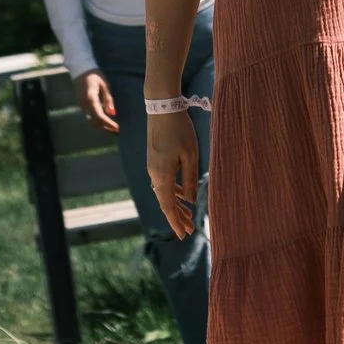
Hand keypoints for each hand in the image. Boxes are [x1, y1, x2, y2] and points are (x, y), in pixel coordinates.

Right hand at [76, 69, 118, 133]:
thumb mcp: (105, 85)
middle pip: (94, 121)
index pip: (99, 116)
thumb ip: (108, 99)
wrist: (80, 69)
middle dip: (106, 128)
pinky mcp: (81, 105)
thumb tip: (112, 113)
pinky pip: (89, 116)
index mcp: (90, 98)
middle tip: (117, 132)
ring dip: (101, 126)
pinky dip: (97, 121)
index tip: (117, 128)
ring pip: (91, 120)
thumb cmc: (95, 75)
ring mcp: (81, 105)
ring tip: (113, 129)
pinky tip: (105, 122)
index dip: (108, 123)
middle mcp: (84, 104)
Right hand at [147, 110, 202, 237]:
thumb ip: (189, 179)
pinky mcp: (154, 160)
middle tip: (190, 230)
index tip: (183, 235)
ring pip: (164, 193)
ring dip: (176, 205)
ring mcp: (152, 167)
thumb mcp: (190, 155)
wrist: (161, 107)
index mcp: (162, 176)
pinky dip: (172, 192)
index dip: (176, 222)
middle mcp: (154, 174)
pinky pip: (163, 182)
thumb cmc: (179, 129)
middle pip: (165, 202)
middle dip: (177, 217)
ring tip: (189, 215)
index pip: (168, 206)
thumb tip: (190, 200)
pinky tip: (182, 194)